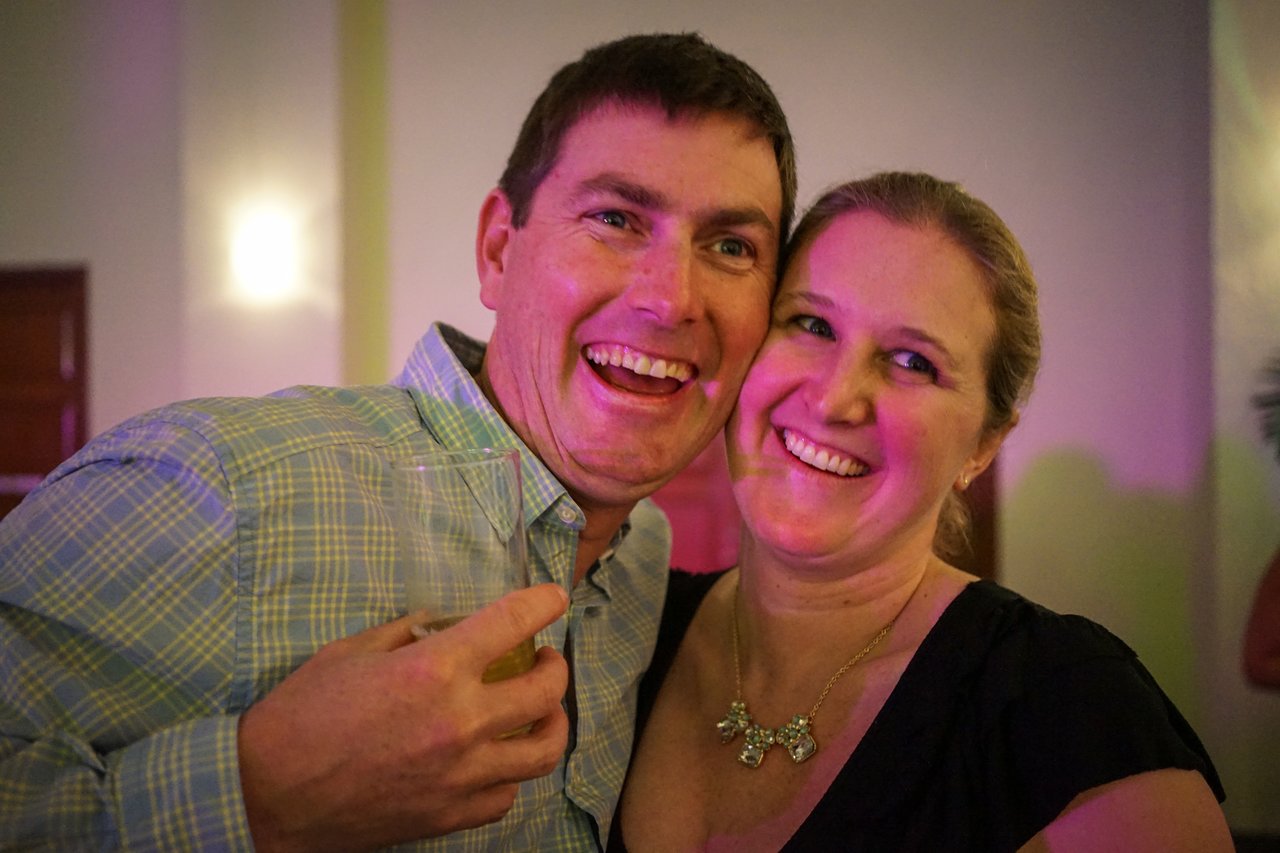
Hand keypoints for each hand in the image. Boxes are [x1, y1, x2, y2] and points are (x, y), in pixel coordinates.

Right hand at [238, 583, 569, 852]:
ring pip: (543, 750)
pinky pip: (506, 795)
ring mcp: (460, 774)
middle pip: (545, 690)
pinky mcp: (449, 814)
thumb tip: (442, 624)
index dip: (543, 603)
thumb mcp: (351, 652)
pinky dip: (511, 773)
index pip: (513, 622)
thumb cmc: (301, 714)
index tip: (554, 598)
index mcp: (434, 669)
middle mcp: (460, 721)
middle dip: (556, 666)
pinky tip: (499, 759)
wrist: (265, 794)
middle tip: (546, 658)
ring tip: (541, 712)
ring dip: (552, 723)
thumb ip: (407, 633)